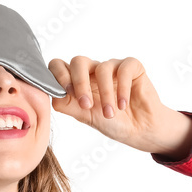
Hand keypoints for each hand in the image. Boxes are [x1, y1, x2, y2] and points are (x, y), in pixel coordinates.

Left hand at [47, 55, 176, 152]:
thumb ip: (68, 104)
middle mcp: (93, 70)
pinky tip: (123, 105)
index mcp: (77, 80)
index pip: (60, 65)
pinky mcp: (132, 67)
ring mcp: (112, 67)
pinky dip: (122, 89)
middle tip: (86, 104)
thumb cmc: (112, 122)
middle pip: (78, 61)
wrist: (139, 130)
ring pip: (101, 69)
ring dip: (105, 94)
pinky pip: (123, 69)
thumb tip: (52, 95)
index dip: (59, 75)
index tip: (66, 93)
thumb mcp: (85, 116)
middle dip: (80, 83)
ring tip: (109, 113)